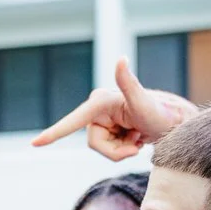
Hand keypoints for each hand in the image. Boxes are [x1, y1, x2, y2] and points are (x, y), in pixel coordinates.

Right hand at [32, 58, 197, 159]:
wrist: (175, 124)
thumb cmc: (162, 114)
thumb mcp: (144, 102)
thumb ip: (128, 82)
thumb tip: (120, 59)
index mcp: (100, 102)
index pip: (73, 121)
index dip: (54, 134)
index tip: (34, 144)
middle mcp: (97, 108)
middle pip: (93, 143)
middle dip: (115, 150)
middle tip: (136, 143)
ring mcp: (102, 119)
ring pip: (100, 148)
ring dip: (121, 150)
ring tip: (138, 138)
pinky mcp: (107, 127)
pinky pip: (107, 149)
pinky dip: (122, 149)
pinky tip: (135, 138)